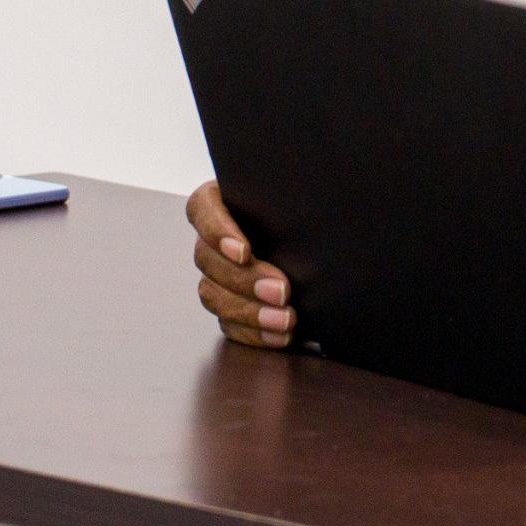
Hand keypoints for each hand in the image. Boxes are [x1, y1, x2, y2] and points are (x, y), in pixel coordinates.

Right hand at [185, 180, 295, 349]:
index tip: (244, 251)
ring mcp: (215, 274)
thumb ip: (293, 192)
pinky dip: (255, 333)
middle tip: (282, 290)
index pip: (203, 209)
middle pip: (208, 260)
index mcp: (218, 201)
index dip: (218, 232)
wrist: (323, 237)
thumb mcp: (298, 192)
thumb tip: (308, 189)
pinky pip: (229, 323)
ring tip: (286, 319)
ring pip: (214, 295)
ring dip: (250, 311)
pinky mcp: (228, 303)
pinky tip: (280, 336)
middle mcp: (211, 240)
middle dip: (246, 279)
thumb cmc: (307, 204)